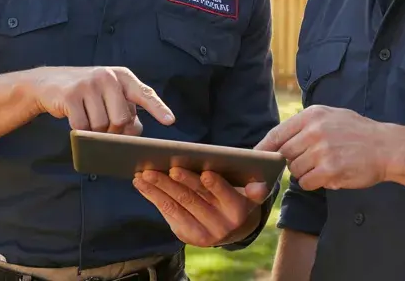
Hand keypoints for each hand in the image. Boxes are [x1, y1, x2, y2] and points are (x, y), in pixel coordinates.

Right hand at [26, 66, 174, 134]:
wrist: (49, 83)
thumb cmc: (86, 92)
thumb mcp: (109, 95)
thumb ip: (126, 110)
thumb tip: (135, 132)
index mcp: (122, 76)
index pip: (145, 93)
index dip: (158, 108)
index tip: (170, 121)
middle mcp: (107, 77)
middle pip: (122, 119)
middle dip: (115, 132)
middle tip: (106, 130)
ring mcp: (88, 85)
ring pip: (102, 126)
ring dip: (96, 133)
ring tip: (89, 122)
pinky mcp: (70, 96)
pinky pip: (82, 127)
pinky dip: (81, 132)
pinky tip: (76, 121)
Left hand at [134, 167, 268, 246]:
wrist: (235, 227)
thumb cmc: (238, 194)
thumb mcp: (251, 187)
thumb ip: (257, 179)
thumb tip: (264, 175)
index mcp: (241, 209)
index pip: (227, 195)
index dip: (216, 185)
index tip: (206, 173)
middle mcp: (223, 225)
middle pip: (196, 198)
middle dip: (179, 182)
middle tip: (164, 167)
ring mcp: (204, 233)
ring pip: (178, 205)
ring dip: (158, 188)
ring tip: (144, 173)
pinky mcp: (188, 236)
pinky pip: (168, 213)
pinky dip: (153, 197)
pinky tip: (141, 184)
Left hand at [254, 105, 394, 191]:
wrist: (387, 147)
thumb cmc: (358, 132)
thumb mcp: (331, 116)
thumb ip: (305, 126)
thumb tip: (278, 141)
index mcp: (312, 116)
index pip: (277, 133)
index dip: (264, 147)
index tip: (256, 157)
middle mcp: (314, 131)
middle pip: (285, 154)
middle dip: (293, 161)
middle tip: (310, 162)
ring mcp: (322, 150)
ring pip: (295, 170)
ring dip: (306, 173)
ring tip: (325, 166)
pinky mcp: (330, 169)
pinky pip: (307, 182)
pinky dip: (314, 183)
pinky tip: (329, 176)